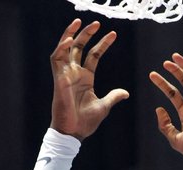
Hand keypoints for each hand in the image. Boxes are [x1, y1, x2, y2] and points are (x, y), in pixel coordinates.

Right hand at [50, 19, 128, 139]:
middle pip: (79, 47)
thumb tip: (126, 93)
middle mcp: (75, 73)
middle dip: (87, 34)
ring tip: (80, 22)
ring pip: (65, 48)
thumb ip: (113, 97)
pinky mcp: (59, 79)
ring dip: (71, 34)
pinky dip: (61, 48)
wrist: (73, 132)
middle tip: (97, 23)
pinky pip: (56, 59)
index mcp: (86, 78)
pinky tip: (69, 39)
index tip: (113, 34)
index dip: (102, 44)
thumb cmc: (85, 122)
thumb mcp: (104, 106)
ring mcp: (66, 75)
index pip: (94, 55)